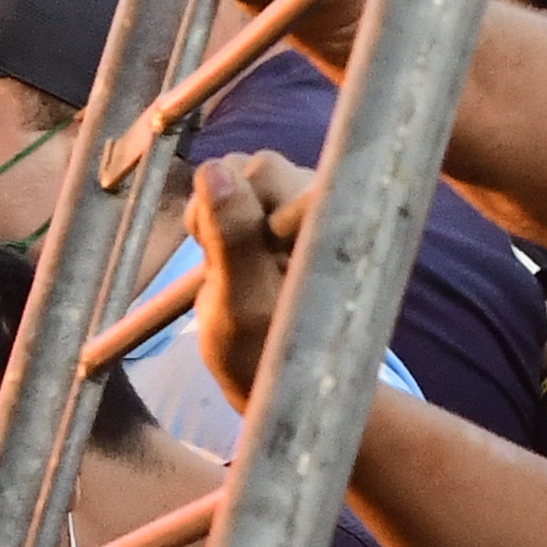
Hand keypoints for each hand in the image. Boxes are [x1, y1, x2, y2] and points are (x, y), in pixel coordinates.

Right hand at [191, 149, 313, 423]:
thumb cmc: (265, 357)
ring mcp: (303, 201)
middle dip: (226, 208)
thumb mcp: (241, 308)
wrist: (279, 379)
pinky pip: (236, 183)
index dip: (237, 201)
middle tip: (221, 267)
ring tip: (224, 266)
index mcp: (332, 224)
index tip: (227, 252)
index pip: (274, 174)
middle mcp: (325, 203)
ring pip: (243, 172)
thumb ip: (232, 238)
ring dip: (218, 213)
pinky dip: (217, 213)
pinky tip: (223, 254)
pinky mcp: (281, 205)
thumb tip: (214, 171)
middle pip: (258, 167)